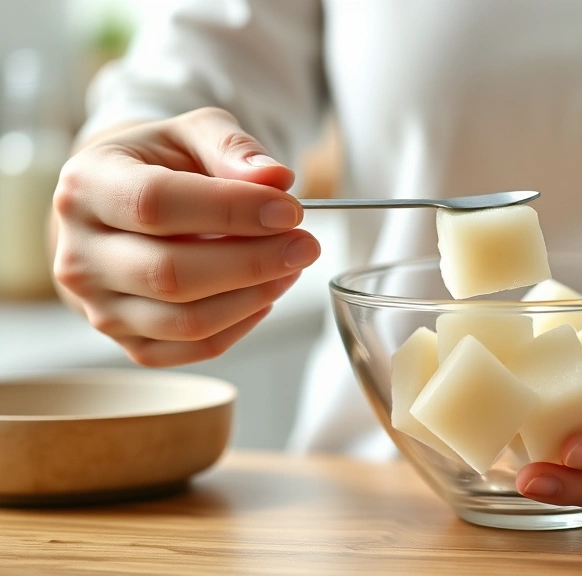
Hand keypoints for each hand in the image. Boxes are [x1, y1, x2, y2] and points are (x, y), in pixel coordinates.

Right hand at [52, 108, 319, 366]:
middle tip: (305, 245)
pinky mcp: (125, 339)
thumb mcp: (193, 133)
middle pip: (170, 273)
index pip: (155, 204)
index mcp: (86, 186)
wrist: (124, 203)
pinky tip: (265, 293)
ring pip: (184, 321)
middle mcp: (79, 252)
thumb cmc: (163, 163)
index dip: (230, 210)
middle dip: (253, 262)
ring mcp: (97, 304)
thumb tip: (275, 180)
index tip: (289, 211)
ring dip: (253, 297)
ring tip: (291, 266)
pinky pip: (191, 348)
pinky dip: (240, 325)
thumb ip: (233, 147)